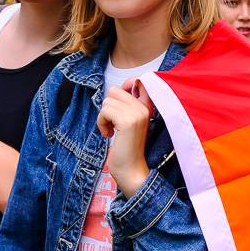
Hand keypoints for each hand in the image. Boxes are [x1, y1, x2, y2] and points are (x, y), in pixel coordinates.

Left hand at [96, 81, 151, 196]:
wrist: (131, 170)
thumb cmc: (127, 147)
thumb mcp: (130, 121)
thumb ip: (126, 104)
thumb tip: (115, 89)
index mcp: (148, 106)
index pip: (139, 80)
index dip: (125, 86)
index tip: (119, 106)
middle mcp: (145, 107)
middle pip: (115, 90)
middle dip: (108, 107)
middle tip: (113, 123)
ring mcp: (137, 113)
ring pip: (107, 101)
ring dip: (103, 117)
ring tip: (111, 130)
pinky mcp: (127, 121)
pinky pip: (105, 111)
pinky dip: (101, 123)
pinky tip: (108, 134)